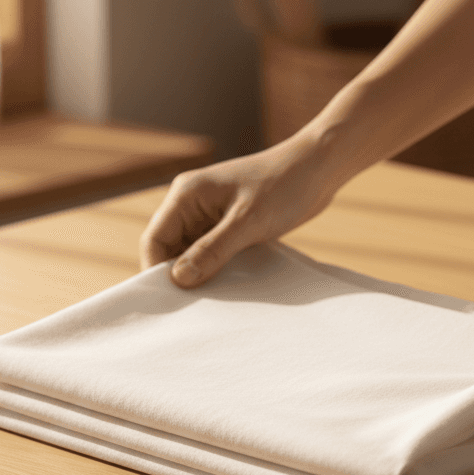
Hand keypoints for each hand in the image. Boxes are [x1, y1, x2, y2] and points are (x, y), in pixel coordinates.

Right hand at [139, 133, 336, 287]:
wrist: (319, 168)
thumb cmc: (284, 186)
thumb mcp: (247, 222)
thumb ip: (211, 250)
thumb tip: (178, 280)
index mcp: (186, 194)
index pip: (154, 239)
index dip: (157, 271)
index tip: (172, 302)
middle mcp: (192, 203)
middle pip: (168, 249)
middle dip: (178, 276)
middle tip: (195, 306)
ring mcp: (210, 213)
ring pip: (189, 253)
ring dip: (199, 274)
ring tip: (213, 298)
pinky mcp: (228, 223)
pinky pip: (210, 251)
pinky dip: (215, 268)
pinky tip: (229, 285)